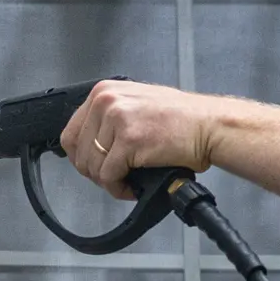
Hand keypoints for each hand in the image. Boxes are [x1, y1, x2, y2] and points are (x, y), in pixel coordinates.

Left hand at [61, 79, 222, 199]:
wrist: (209, 126)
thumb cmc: (180, 120)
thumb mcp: (134, 105)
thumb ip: (107, 120)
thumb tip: (86, 145)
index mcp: (104, 92)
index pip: (70, 134)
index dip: (81, 157)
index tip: (95, 166)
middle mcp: (107, 101)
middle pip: (78, 153)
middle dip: (94, 172)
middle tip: (115, 176)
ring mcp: (117, 118)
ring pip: (92, 167)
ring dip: (108, 181)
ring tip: (127, 179)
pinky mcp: (129, 140)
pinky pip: (108, 177)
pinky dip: (118, 188)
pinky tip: (132, 185)